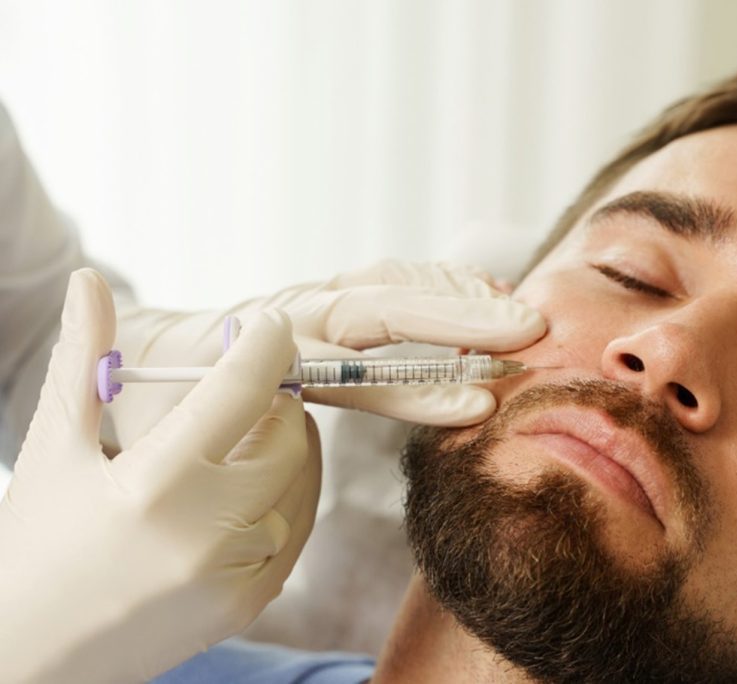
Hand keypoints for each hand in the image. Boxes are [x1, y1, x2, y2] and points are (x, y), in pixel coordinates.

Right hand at [0, 269, 321, 682]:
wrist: (26, 656)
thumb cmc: (31, 545)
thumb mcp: (53, 449)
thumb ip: (83, 361)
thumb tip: (91, 281)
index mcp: (156, 482)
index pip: (240, 391)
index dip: (266, 346)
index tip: (273, 327)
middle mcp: (205, 531)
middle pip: (286, 439)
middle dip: (278, 405)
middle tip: (255, 393)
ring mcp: (232, 575)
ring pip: (298, 486)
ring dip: (286, 454)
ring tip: (247, 440)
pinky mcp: (245, 607)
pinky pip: (294, 534)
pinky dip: (284, 502)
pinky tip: (250, 491)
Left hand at [109, 260, 545, 447]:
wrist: (147, 344)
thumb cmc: (157, 396)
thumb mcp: (177, 419)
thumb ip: (230, 418)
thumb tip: (283, 427)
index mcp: (263, 354)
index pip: (353, 372)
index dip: (416, 391)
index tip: (478, 402)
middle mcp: (297, 316)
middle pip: (386, 308)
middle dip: (460, 316)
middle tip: (528, 331)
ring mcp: (318, 300)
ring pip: (394, 285)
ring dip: (458, 293)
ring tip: (518, 311)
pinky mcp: (332, 298)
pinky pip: (391, 282)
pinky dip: (440, 282)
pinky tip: (482, 289)